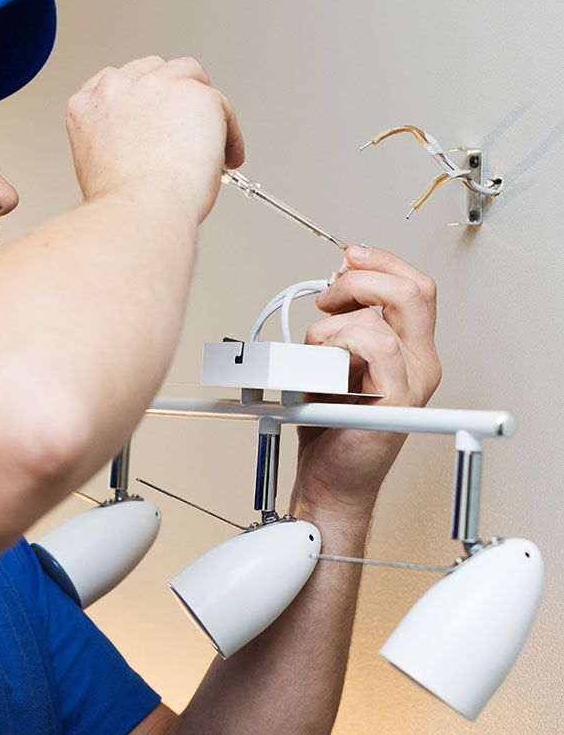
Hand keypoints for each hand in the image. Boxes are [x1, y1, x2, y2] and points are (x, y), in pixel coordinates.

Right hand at [64, 55, 244, 222]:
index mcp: (87, 104)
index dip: (141, 99)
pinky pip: (221, 107)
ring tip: (211, 143)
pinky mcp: (196, 95)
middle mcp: (117, 86)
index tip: (155, 116)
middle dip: (172, 96)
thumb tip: (144, 148)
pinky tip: (226, 159)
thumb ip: (114, 142)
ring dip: (202, 106)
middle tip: (187, 130)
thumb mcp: (95, 166)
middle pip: (155, 70)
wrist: (141, 209)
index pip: (117, 82)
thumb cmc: (122, 203)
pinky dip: (228, 135)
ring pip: (190, 76)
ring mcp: (157, 86)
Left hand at [290, 245, 441, 524]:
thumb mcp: (332, 361)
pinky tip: (322, 369)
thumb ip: (343, 327)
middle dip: (362, 278)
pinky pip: (375, 349)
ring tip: (314, 355)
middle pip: (412, 290)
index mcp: (410, 348)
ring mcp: (413, 382)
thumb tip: (334, 288)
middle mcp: (420, 362)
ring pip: (380, 320)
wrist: (331, 478)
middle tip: (328, 295)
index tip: (348, 256)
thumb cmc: (329, 425)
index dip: (381, 262)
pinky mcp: (398, 402)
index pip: (413, 286)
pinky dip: (338, 348)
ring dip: (332, 328)